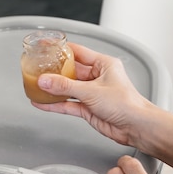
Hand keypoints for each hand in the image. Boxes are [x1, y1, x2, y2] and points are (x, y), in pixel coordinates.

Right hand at [32, 43, 156, 146]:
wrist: (136, 127)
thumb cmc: (127, 104)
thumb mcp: (91, 91)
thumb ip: (65, 86)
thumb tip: (46, 81)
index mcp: (103, 64)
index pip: (78, 52)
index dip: (61, 49)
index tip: (47, 46)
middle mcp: (98, 77)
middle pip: (70, 71)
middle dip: (54, 72)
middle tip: (37, 69)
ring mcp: (92, 93)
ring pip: (68, 88)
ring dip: (53, 89)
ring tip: (36, 86)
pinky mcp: (89, 108)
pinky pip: (68, 104)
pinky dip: (55, 104)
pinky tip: (42, 103)